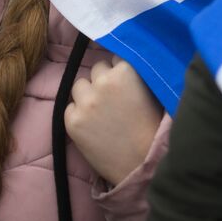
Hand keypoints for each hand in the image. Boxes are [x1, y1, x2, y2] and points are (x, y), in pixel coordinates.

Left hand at [63, 58, 163, 186]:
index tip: (125, 85)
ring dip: (88, 95)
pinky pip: (69, 107)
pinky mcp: (72, 120)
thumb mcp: (151, 91)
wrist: (142, 163)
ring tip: (101, 113)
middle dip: (103, 81)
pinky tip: (92, 126)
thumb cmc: (152, 128)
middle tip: (113, 100)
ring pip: (80, 85)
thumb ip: (135, 75)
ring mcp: (86, 101)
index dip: (120, 72)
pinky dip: (78, 114)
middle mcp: (103, 81)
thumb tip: (119, 64)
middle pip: (96, 69)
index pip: (115, 58)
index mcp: (127, 70)